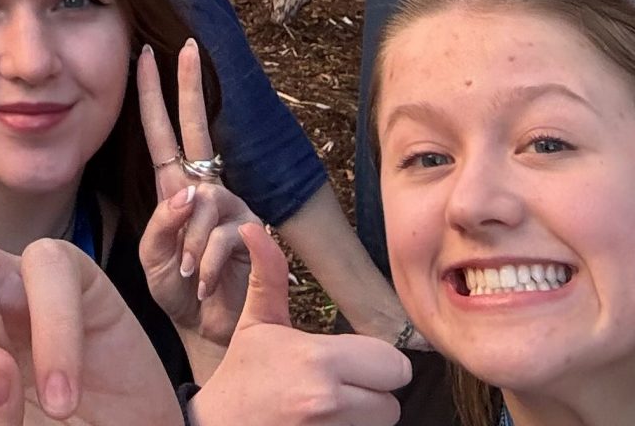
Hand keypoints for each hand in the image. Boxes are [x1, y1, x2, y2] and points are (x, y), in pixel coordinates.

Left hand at [134, 41, 250, 353]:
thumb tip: (189, 193)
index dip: (153, 96)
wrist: (209, 334)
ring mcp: (232, 206)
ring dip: (190, 245)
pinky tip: (206, 284)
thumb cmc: (178, 292)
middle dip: (189, 87)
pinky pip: (222, 235)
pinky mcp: (252, 231)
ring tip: (190, 276)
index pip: (162, 134)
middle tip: (188, 48)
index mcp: (175, 189)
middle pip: (196, 129)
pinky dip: (208, 263)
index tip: (147, 54)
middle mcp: (206, 187)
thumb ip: (162, 227)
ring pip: (203, 201)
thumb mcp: (154, 260)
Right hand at [191, 226, 410, 425]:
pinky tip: (323, 423)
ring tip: (332, 406)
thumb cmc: (241, 375)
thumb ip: (269, 276)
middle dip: (375, 394)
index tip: (353, 361)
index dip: (378, 363)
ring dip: (364, 416)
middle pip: (393, 403)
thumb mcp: (256, 324)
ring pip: (381, 425)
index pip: (394, 365)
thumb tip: (253, 227)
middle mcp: (328, 399)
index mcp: (317, 359)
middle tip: (346, 386)